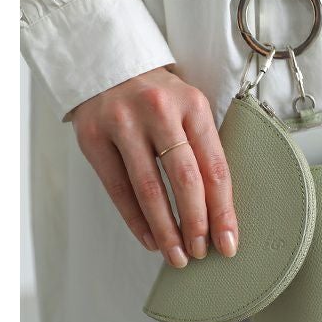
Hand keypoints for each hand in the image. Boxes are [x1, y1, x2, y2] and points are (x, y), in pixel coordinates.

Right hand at [72, 67, 237, 267]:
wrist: (110, 65)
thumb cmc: (161, 98)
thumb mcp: (190, 110)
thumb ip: (204, 150)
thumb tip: (220, 211)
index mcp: (193, 106)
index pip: (214, 166)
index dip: (223, 210)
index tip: (229, 242)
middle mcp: (159, 112)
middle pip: (184, 179)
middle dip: (195, 223)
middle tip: (201, 253)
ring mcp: (122, 123)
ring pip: (148, 188)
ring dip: (165, 229)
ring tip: (176, 255)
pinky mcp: (93, 137)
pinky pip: (117, 188)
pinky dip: (135, 219)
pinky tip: (150, 239)